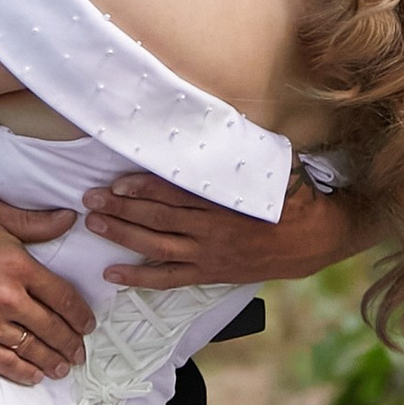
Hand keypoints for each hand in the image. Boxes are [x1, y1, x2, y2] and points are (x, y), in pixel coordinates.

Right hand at [0, 195, 94, 382]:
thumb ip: (32, 222)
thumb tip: (68, 220)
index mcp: (18, 265)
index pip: (63, 296)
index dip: (80, 315)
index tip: (87, 325)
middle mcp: (8, 298)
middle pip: (53, 328)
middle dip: (72, 344)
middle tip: (80, 353)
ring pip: (32, 349)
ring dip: (53, 361)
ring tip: (63, 368)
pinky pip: (4, 363)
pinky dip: (24, 372)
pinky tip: (35, 376)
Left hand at [85, 165, 363, 290]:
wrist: (313, 241)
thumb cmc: (291, 198)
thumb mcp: (273, 167)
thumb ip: (241, 153)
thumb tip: (218, 125)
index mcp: (226, 202)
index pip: (177, 194)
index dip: (144, 189)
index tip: (117, 182)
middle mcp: (213, 231)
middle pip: (158, 219)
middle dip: (121, 209)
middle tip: (90, 200)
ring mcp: (208, 255)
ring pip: (157, 247)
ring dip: (123, 237)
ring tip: (94, 226)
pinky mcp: (209, 274)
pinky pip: (169, 279)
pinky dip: (139, 278)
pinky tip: (113, 274)